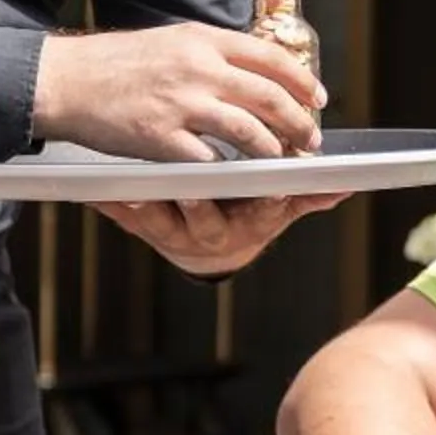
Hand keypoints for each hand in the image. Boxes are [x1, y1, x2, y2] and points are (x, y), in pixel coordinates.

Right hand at [33, 22, 317, 163]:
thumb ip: (208, 54)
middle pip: (269, 96)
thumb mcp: (169, 41)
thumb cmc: (113, 63)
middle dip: (299, 122)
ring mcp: (181, 103)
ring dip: (274, 150)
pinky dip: (228, 171)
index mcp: (203, 40)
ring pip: (249, 130)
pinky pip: (209, 160)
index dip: (301, 80)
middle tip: (311, 139)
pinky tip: (236, 177)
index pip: (270, 57)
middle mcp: (198, 68)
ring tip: (283, 161)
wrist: (64, 79)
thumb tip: (247, 71)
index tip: (317, 97)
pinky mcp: (161, 138)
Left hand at [93, 190, 346, 275]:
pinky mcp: (142, 225)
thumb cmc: (242, 217)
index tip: (273, 193)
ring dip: (146, 206)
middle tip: (191, 189)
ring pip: (160, 221)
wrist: (205, 248)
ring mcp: (174, 232)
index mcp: (244, 224)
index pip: (259, 212)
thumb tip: (343, 186)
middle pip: (205, 220)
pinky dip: (108, 203)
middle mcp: (209, 233)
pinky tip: (91, 190)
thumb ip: (306, 198)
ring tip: (132, 188)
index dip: (267, 204)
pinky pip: (124, 217)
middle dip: (199, 205)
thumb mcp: (276, 213)